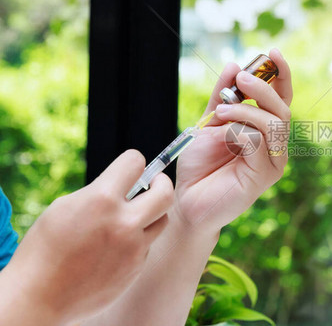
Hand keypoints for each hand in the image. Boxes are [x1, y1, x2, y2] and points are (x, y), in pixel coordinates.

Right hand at [0, 150, 173, 324]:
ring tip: (134, 216)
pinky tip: (116, 247)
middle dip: (161, 183)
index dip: (134, 161)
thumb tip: (123, 186)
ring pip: (162, 220)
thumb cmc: (45, 248)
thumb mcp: (65, 207)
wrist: (39, 296)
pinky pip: (147, 246)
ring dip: (152, 214)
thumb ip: (99, 193)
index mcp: (102, 200)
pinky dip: (137, 241)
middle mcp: (124, 222)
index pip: (136, 162)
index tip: (132, 168)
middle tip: (154, 184)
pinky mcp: (135, 268)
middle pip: (166, 192)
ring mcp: (133, 248)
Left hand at [174, 49, 291, 234]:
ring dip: (247, 110)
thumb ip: (222, 96)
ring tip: (221, 110)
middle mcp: (274, 145)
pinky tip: (224, 132)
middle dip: (262, 88)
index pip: (281, 98)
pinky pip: (262, 142)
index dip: (281, 75)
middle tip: (240, 79)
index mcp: (264, 130)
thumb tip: (234, 64)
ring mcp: (273, 161)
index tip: (272, 52)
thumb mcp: (209, 122)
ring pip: (275, 123)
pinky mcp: (265, 174)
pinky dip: (242, 130)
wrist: (187, 200)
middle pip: (282, 107)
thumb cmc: (200, 164)